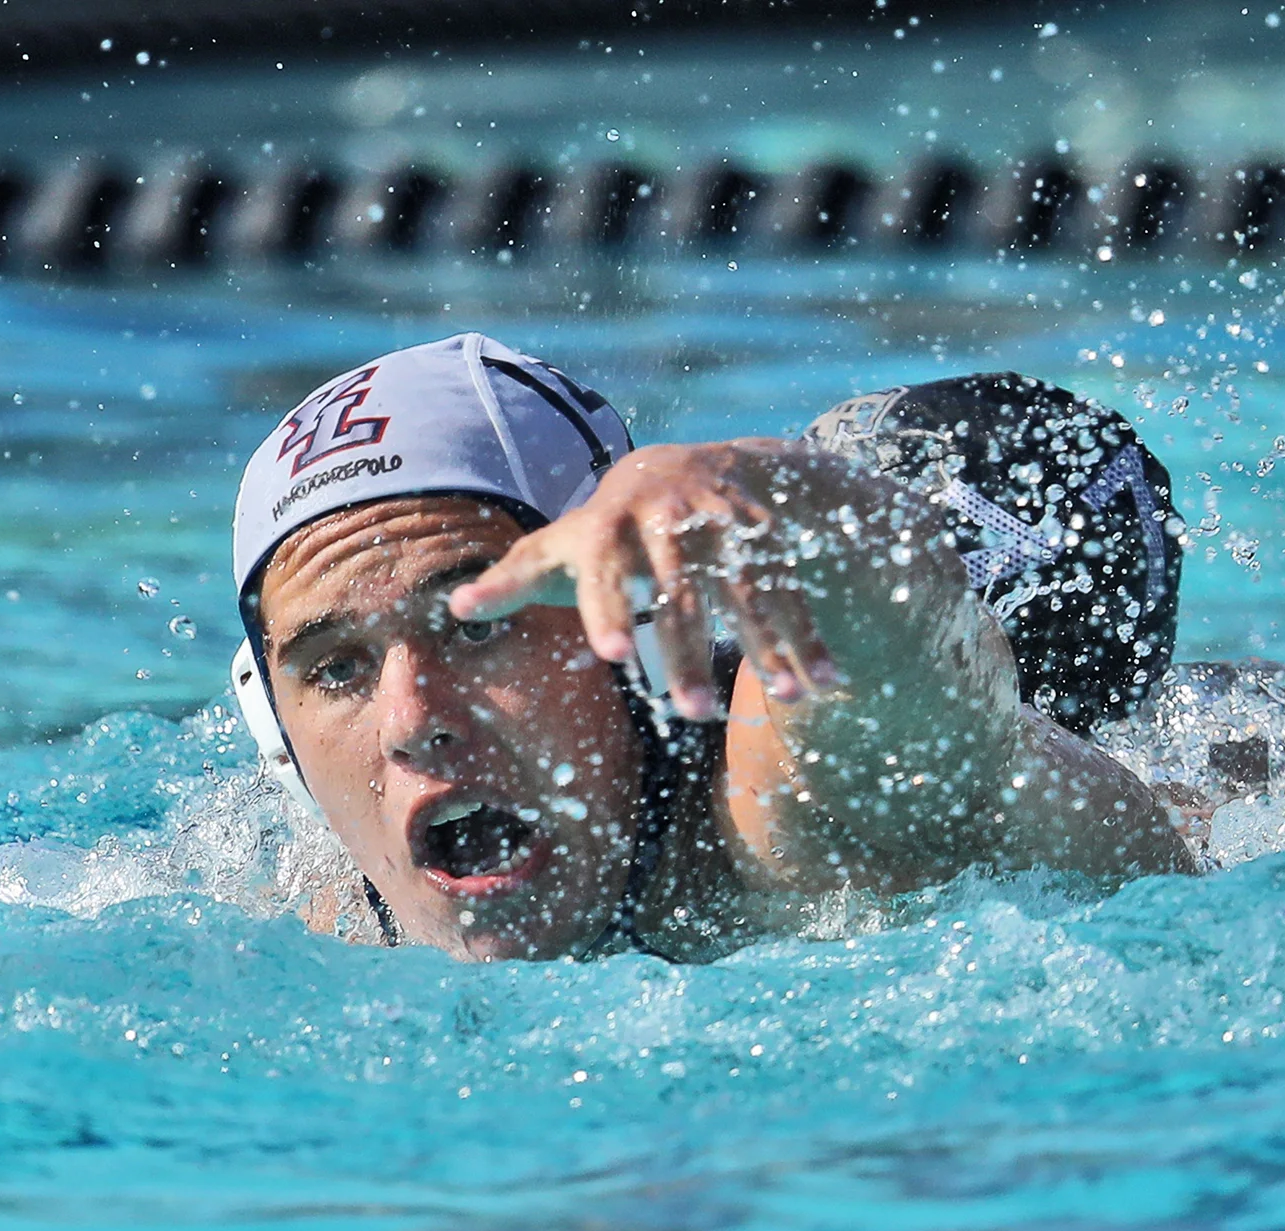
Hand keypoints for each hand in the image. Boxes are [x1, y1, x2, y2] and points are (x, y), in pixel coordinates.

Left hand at [448, 440, 842, 720]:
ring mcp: (721, 524)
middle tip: (692, 711)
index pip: (605, 572)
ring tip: (791, 698)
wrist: (682, 465)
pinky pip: (791, 587)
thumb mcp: (556, 548)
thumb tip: (454, 610)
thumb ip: (511, 582)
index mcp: (607, 527)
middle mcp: (667, 521)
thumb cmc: (602, 528)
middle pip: (680, 591)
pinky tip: (829, 682)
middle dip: (689, 650)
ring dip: (771, 643)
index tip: (614, 656)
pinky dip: (811, 633)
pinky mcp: (764, 535)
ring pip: (746, 588)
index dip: (609, 609)